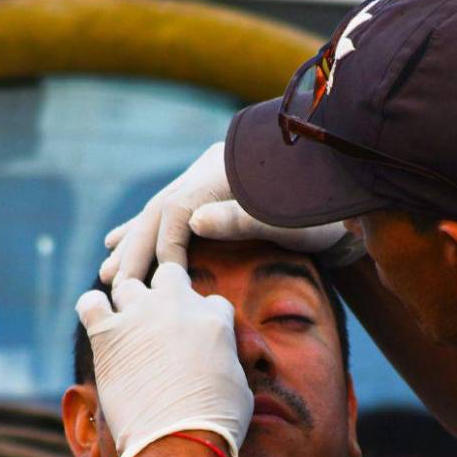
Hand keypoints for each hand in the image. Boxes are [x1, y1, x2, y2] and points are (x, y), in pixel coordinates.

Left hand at [76, 263, 253, 456]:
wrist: (179, 442)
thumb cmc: (215, 424)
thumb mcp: (240, 388)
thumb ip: (230, 363)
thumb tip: (223, 365)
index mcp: (214, 319)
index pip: (210, 301)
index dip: (202, 319)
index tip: (195, 340)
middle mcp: (178, 306)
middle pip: (170, 274)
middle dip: (165, 294)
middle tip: (160, 324)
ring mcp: (141, 315)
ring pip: (128, 286)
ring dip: (128, 305)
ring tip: (128, 329)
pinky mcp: (107, 333)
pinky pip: (90, 303)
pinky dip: (92, 311)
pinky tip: (98, 326)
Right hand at [100, 143, 364, 283]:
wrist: (350, 188)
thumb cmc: (325, 210)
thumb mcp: (289, 218)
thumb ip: (240, 218)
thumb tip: (191, 221)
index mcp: (222, 175)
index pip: (175, 212)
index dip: (161, 249)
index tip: (155, 284)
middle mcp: (210, 172)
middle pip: (159, 212)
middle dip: (135, 250)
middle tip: (111, 283)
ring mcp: (211, 179)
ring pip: (158, 213)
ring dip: (133, 242)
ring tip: (107, 266)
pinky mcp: (215, 192)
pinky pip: (170, 213)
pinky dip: (146, 230)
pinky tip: (119, 238)